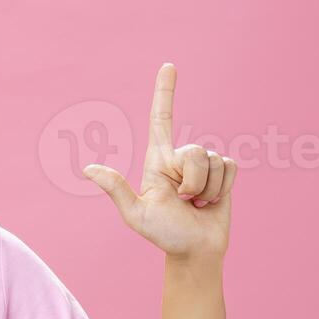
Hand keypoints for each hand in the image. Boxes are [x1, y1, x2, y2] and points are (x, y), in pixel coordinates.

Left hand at [81, 63, 234, 259]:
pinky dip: (223, 188)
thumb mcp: (137, 215)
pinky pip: (230, 166)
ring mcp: (204, 165)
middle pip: (195, 151)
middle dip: (193, 181)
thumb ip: (117, 190)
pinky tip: (213, 201)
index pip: (161, 118)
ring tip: (197, 204)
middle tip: (185, 201)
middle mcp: (181, 158)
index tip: (168, 66)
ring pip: (214, 160)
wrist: (196, 252)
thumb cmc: (164, 235)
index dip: (165, 92)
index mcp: (158, 160)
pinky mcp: (224, 174)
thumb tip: (88, 168)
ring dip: (208, 189)